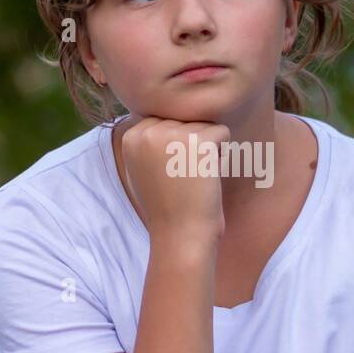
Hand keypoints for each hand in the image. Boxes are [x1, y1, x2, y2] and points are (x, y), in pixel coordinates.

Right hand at [120, 116, 227, 243]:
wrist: (180, 234)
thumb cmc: (165, 207)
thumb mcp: (141, 170)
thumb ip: (144, 142)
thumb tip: (151, 118)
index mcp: (132, 135)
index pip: (167, 121)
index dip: (175, 147)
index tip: (169, 173)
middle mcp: (148, 130)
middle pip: (185, 121)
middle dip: (192, 146)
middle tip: (183, 178)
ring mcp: (173, 134)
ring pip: (204, 126)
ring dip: (207, 151)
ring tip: (194, 178)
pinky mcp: (198, 141)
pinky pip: (222, 132)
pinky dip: (222, 154)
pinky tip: (207, 176)